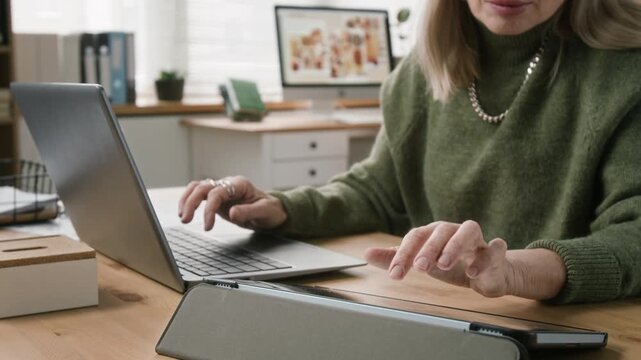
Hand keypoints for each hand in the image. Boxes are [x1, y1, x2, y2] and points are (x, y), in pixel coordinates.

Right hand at [178, 176, 286, 230]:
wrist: (272, 211)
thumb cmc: (270, 210)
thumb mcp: (264, 212)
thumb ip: (248, 211)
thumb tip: (232, 213)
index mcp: (240, 184)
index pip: (217, 192)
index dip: (209, 209)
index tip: (207, 226)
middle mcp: (228, 184)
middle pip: (203, 187)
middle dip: (191, 203)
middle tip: (185, 220)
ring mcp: (222, 190)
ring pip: (197, 188)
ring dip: (187, 200)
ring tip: (182, 217)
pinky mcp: (217, 198)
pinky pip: (199, 195)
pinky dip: (190, 201)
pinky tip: (185, 212)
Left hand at [365, 220, 513, 297]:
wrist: (485, 274)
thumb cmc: (449, 263)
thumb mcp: (420, 262)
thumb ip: (394, 258)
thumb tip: (366, 254)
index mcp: (433, 233)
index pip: (415, 237)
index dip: (404, 255)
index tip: (395, 274)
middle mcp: (453, 231)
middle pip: (440, 231)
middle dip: (428, 248)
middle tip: (419, 267)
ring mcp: (476, 239)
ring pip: (468, 230)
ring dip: (455, 245)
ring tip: (444, 264)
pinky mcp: (495, 252)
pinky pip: (495, 247)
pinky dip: (486, 256)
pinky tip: (473, 271)